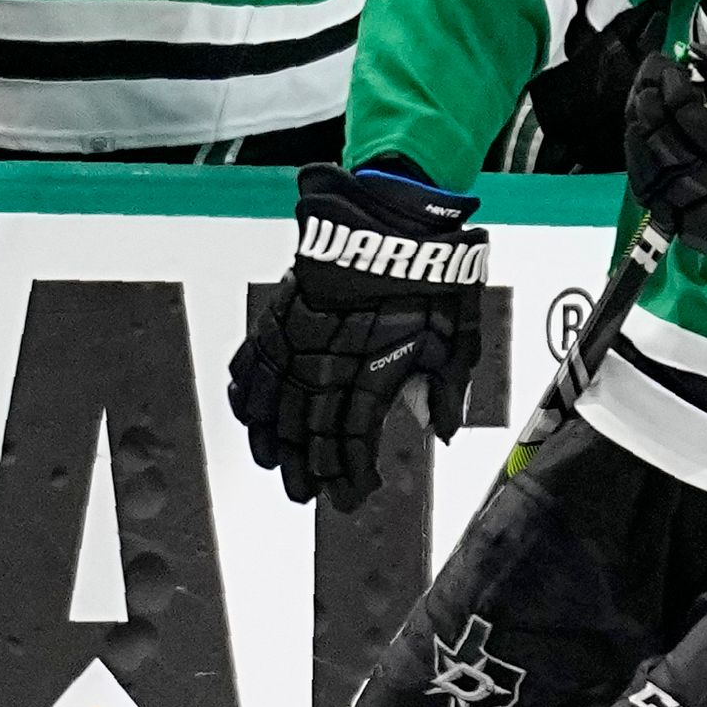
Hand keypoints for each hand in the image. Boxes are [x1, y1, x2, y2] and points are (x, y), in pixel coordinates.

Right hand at [227, 164, 486, 511]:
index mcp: (375, 367)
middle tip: (309, 494)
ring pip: (274, 403)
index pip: (352, 437)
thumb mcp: (459, 329)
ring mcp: (300, 335)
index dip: (349, 473)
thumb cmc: (431, 269)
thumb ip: (448, 383)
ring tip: (276, 467)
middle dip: (309, 468)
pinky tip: (249, 416)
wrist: (393, 212)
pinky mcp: (282, 311)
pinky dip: (248, 392)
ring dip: (273, 440)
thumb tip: (442, 428)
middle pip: (308, 429)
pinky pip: (254, 360)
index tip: (353, 494)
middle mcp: (330, 357)